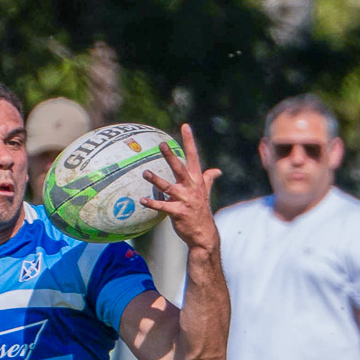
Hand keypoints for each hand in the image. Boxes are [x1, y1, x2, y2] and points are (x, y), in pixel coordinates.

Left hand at [140, 124, 221, 253]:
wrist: (204, 234)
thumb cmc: (201, 211)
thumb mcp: (206, 193)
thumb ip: (209, 179)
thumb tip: (217, 170)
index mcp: (197, 181)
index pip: (193, 157)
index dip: (189, 141)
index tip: (185, 126)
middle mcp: (191, 188)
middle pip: (180, 168)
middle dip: (171, 156)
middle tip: (161, 144)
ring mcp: (184, 200)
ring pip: (168, 187)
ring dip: (156, 179)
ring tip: (145, 172)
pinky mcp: (177, 212)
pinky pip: (162, 206)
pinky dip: (152, 203)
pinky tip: (142, 199)